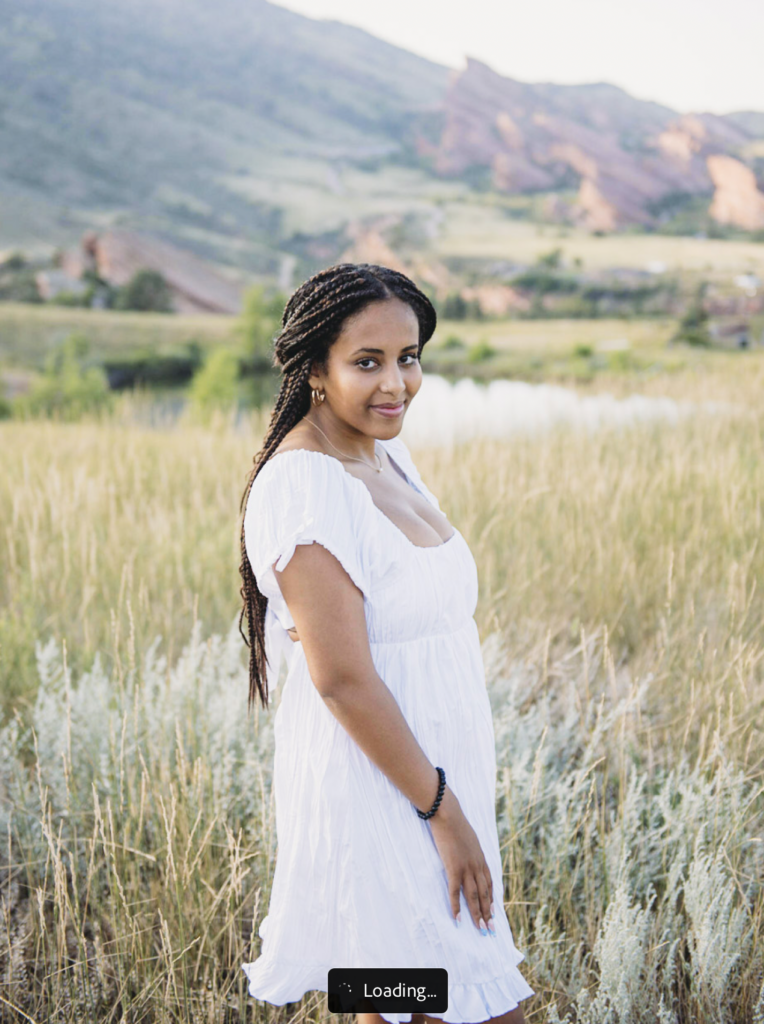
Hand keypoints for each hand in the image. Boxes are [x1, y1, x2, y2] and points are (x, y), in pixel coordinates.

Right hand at [427, 788, 494, 934]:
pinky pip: (456, 892)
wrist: (448, 814)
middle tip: (490, 930)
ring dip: (478, 915)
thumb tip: (470, 855)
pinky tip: (458, 919)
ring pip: (474, 897)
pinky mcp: (453, 868)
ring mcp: (466, 868)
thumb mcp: (470, 838)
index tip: (494, 913)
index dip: (492, 900)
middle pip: (485, 894)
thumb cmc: (456, 823)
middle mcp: (477, 866)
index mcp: (482, 859)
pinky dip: (457, 907)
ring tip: (481, 929)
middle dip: (488, 913)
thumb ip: (471, 850)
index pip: (490, 884)